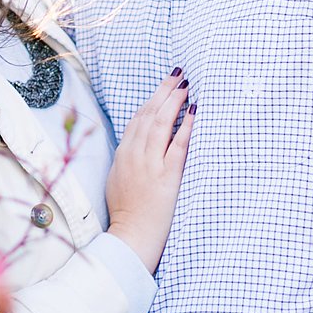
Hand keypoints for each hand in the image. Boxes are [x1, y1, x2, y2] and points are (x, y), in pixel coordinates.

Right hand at [105, 68, 193, 272]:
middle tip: (178, 75)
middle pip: (148, 114)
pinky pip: (178, 145)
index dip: (151, 100)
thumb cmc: (127, 213)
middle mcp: (134, 155)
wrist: (131, 236)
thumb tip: (139, 144)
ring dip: (174, 101)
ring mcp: (150, 164)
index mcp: (123, 154)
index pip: (137, 119)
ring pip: (160, 124)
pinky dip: (185, 126)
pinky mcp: (166, 176)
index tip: (164, 87)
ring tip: (187, 86)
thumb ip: (128, 159)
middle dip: (164, 92)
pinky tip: (194, 112)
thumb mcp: (119, 180)